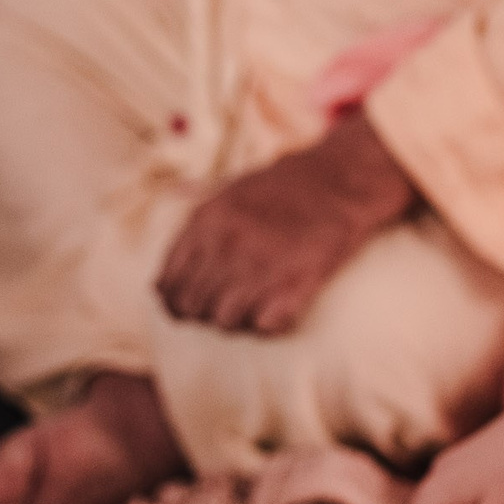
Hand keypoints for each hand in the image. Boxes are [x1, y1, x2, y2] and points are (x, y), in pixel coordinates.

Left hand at [155, 113, 417, 335]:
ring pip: (225, 321)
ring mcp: (262, 263)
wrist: (341, 177)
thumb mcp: (226, 193)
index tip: (189, 307)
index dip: (175, 303)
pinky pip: (264, 325)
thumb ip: (194, 231)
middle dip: (205, 313)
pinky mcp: (297, 281)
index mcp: (206, 222)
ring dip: (238, 320)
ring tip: (254, 306)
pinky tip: (279, 306)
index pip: (167, 285)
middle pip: (193, 308)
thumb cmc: (283, 187)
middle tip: (226, 306)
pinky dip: (270, 322)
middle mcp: (228, 244)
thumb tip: (161, 281)